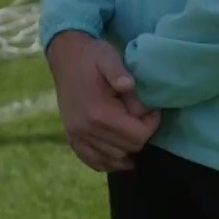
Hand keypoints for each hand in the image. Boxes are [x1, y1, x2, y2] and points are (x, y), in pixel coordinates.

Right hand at [46, 31, 161, 172]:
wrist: (65, 56)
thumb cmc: (91, 56)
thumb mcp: (107, 57)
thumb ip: (119, 72)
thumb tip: (129, 86)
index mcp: (98, 112)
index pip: (137, 135)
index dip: (151, 124)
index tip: (153, 110)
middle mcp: (86, 129)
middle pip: (128, 148)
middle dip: (141, 134)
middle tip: (142, 116)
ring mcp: (77, 135)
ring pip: (113, 158)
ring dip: (127, 147)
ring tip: (130, 127)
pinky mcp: (72, 136)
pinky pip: (92, 161)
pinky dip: (107, 162)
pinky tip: (119, 156)